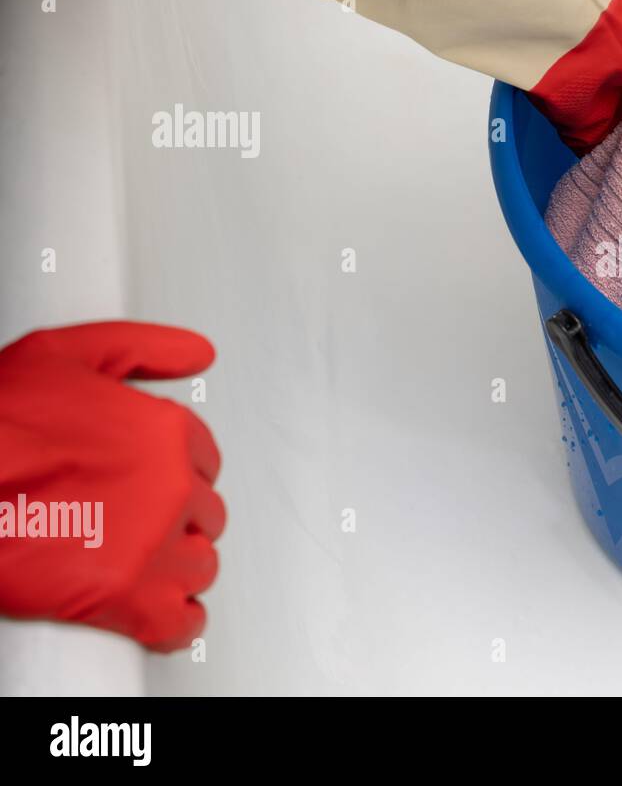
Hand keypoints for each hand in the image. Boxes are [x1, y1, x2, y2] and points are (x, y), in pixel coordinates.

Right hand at [0, 322, 222, 651]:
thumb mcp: (66, 354)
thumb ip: (144, 348)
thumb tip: (196, 353)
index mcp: (166, 433)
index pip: (206, 460)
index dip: (179, 471)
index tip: (157, 480)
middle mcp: (172, 488)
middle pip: (206, 513)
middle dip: (179, 518)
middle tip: (139, 520)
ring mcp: (154, 545)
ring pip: (200, 565)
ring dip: (178, 566)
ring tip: (142, 562)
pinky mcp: (127, 597)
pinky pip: (180, 622)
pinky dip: (175, 622)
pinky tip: (161, 614)